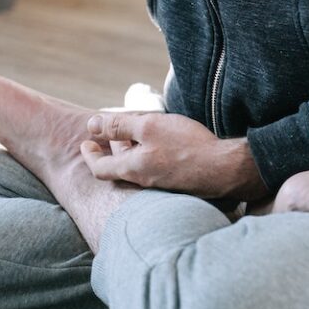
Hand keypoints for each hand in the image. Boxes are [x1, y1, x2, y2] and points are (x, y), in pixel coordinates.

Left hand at [79, 110, 255, 200]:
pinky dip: (145, 155)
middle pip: (118, 168)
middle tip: (101, 137)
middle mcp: (144, 181)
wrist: (223, 169)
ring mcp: (161, 183)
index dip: (90, 154)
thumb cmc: (186, 146)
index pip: (100, 168)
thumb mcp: (149, 128)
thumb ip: (119, 127)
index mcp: (133, 169)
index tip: (85, 142)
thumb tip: (91, 125)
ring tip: (126, 135)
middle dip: (108, 152)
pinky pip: (152, 167)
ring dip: (127, 151)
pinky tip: (154, 143)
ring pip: (135, 167)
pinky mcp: (176, 180)